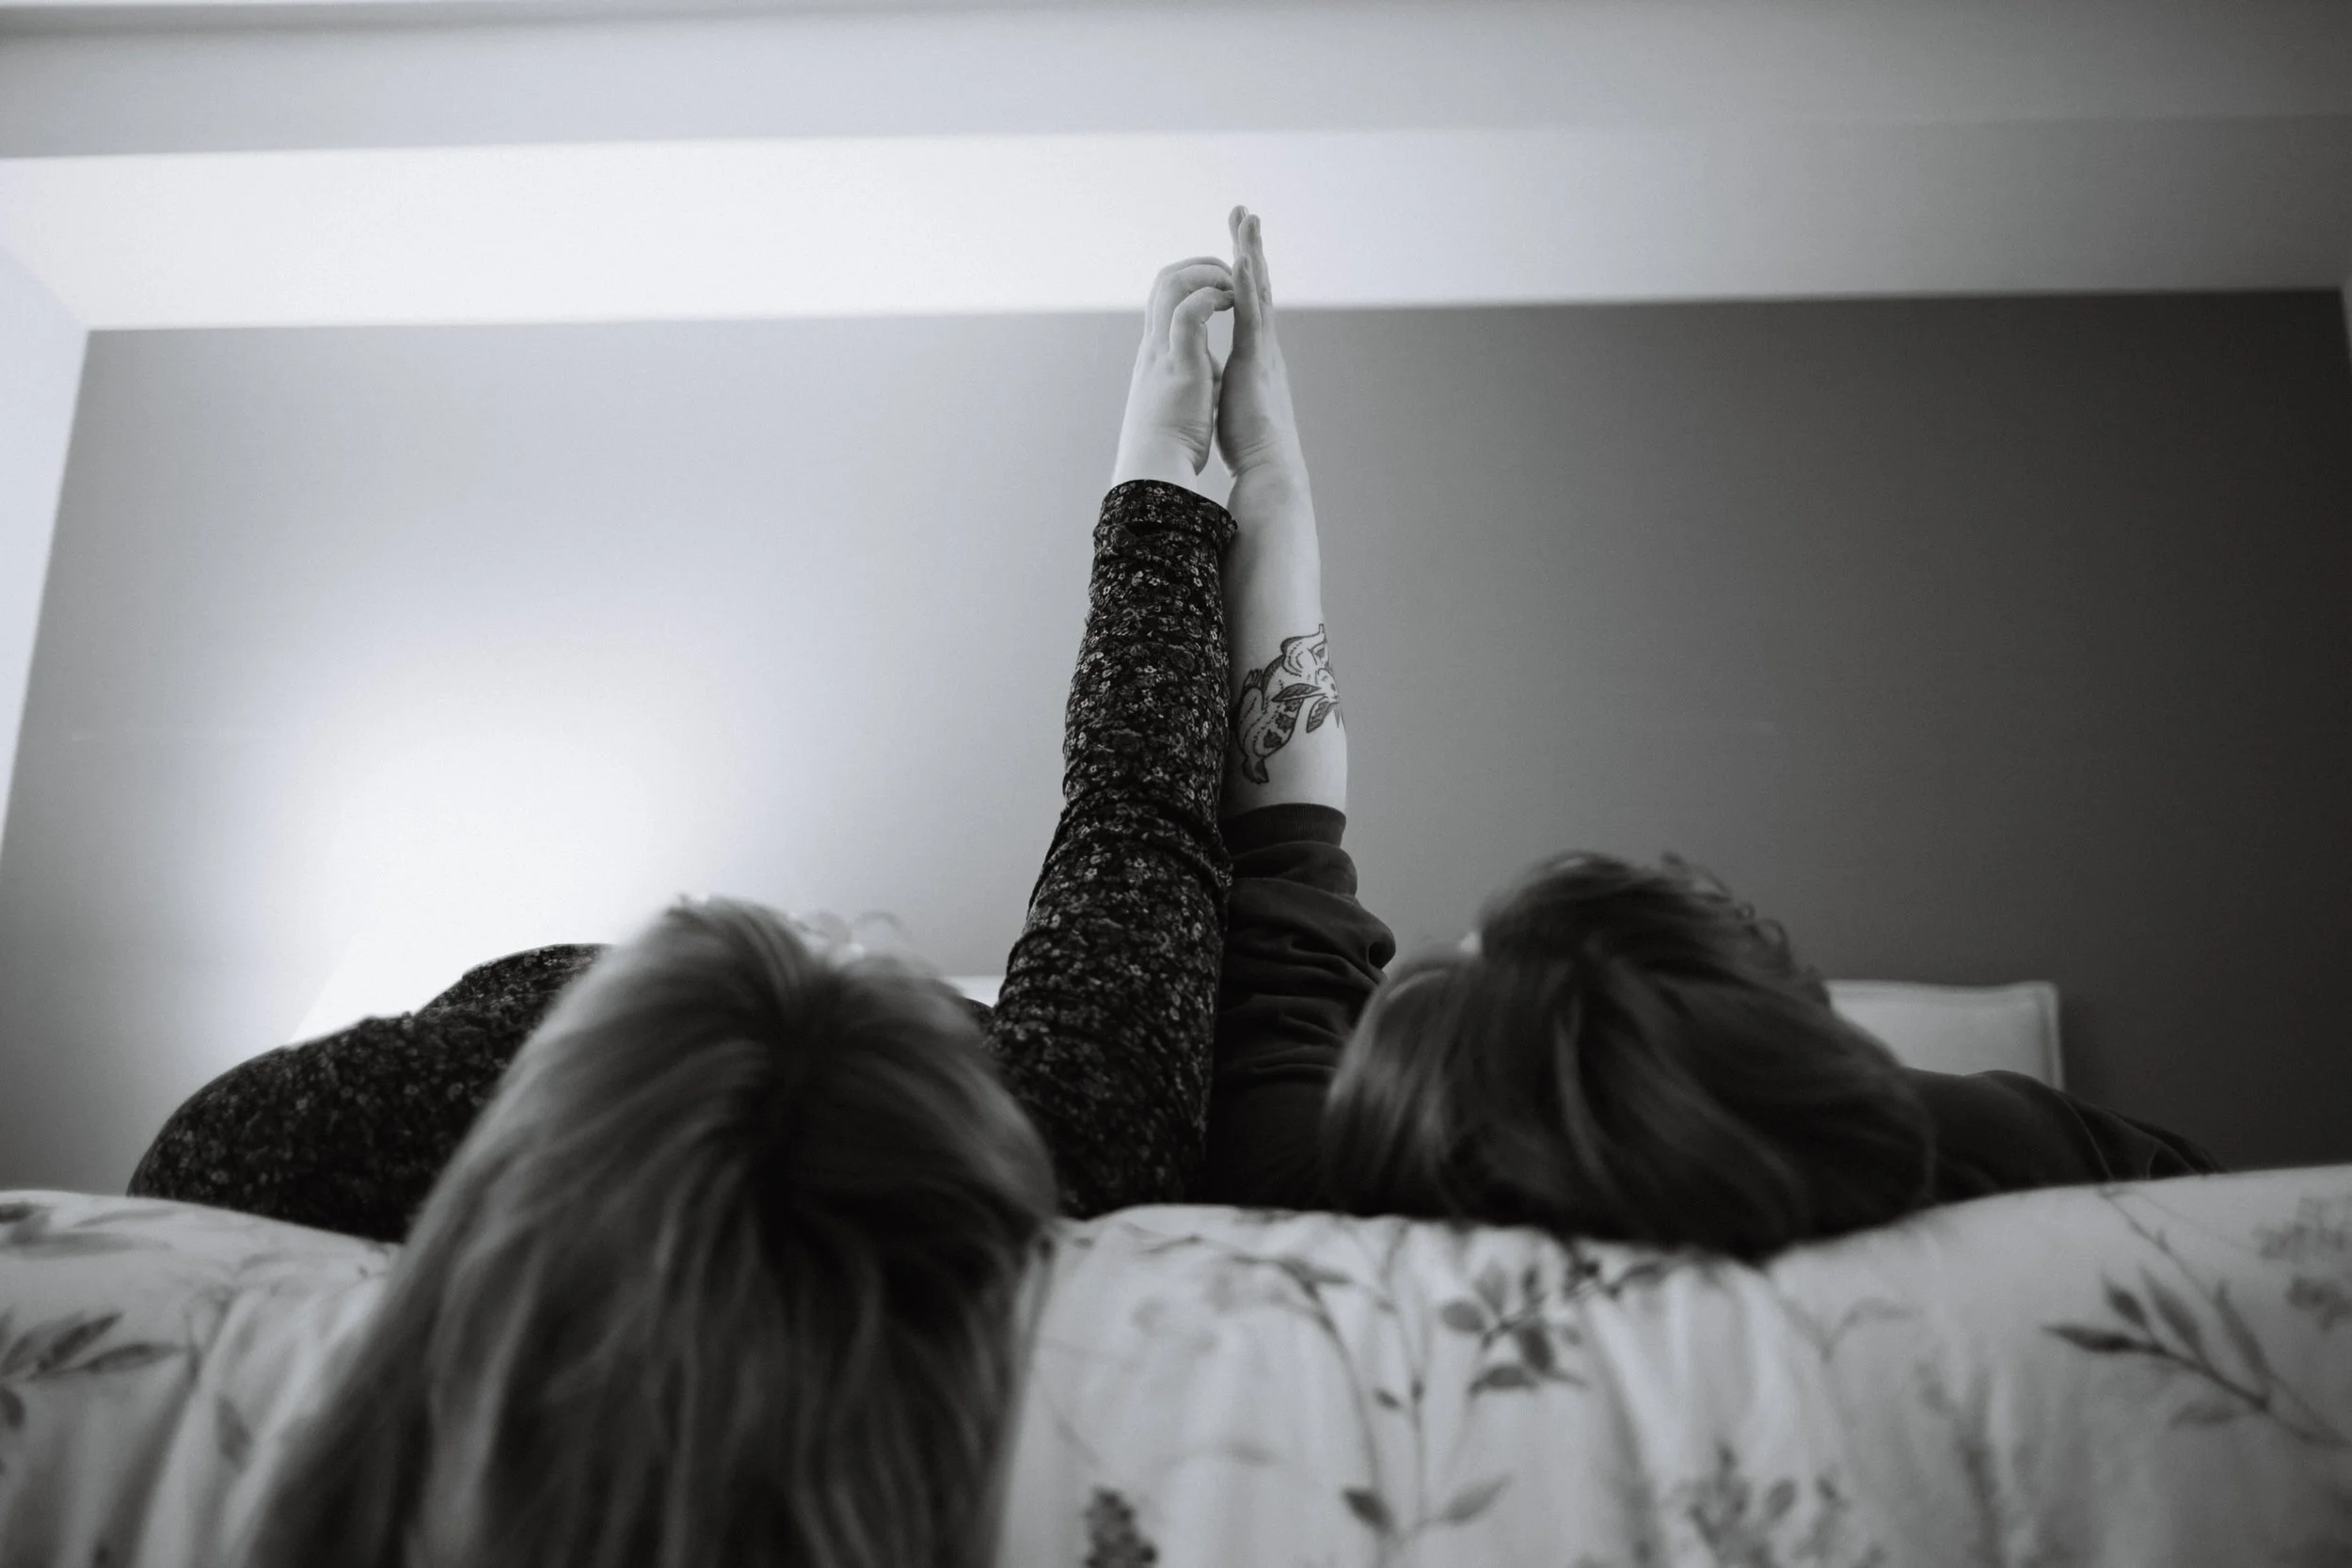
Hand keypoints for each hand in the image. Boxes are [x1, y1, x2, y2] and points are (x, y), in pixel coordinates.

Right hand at [1111, 256, 1233, 496]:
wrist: (1157, 468)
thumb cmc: (1171, 442)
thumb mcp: (1184, 396)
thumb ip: (1195, 376)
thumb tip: (1210, 373)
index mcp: (1157, 354)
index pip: (1164, 299)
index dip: (1191, 281)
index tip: (1218, 285)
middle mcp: (1155, 344)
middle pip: (1164, 280)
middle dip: (1198, 266)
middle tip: (1227, 275)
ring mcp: (1164, 350)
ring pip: (1172, 284)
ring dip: (1206, 275)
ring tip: (1232, 286)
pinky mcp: (1180, 362)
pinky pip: (1188, 310)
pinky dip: (1211, 297)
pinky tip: (1231, 303)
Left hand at [1216, 207, 1310, 511]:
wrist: (1270, 469)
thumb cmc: (1252, 444)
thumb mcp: (1237, 403)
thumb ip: (1233, 385)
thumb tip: (1223, 383)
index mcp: (1256, 354)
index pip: (1249, 303)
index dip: (1243, 271)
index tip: (1236, 242)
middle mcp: (1264, 345)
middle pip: (1257, 286)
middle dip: (1249, 247)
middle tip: (1244, 212)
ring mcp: (1263, 351)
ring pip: (1257, 292)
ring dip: (1251, 253)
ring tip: (1247, 219)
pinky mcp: (1256, 362)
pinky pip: (1252, 316)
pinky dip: (1246, 287)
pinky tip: (1240, 260)